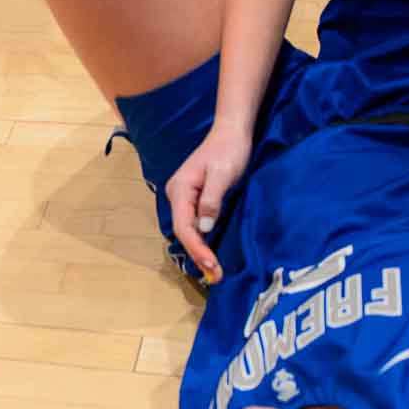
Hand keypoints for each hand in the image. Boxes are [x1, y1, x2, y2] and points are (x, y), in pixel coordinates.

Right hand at [164, 122, 252, 282]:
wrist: (232, 132)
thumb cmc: (229, 150)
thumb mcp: (223, 175)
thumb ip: (211, 200)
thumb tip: (204, 227)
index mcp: (180, 189)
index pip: (184, 227)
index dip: (197, 249)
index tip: (212, 266)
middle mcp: (177, 195)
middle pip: (183, 232)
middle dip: (198, 255)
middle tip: (216, 276)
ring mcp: (184, 197)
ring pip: (188, 230)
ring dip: (200, 250)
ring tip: (214, 270)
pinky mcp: (194, 198)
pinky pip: (194, 224)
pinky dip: (202, 240)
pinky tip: (211, 251)